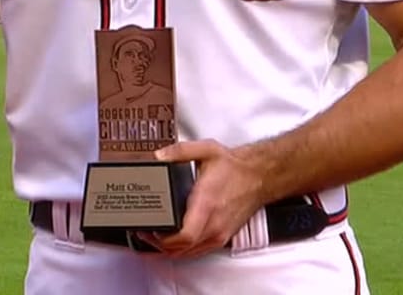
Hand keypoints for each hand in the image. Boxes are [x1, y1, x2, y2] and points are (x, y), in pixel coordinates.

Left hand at [138, 140, 268, 259]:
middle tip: (144, 232)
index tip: (149, 230)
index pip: (185, 235)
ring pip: (189, 253)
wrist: (258, 177)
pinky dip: (183, 250)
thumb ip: (180, 151)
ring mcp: (219, 233)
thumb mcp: (206, 150)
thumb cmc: (234, 167)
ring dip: (169, 249)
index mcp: (207, 203)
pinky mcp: (222, 237)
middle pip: (182, 248)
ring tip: (153, 236)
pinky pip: (198, 251)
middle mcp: (214, 223)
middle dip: (158, 244)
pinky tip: (173, 240)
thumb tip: (159, 156)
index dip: (163, 239)